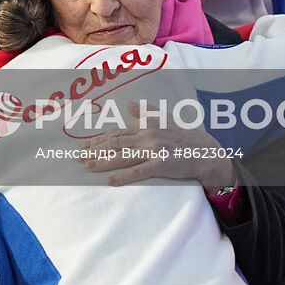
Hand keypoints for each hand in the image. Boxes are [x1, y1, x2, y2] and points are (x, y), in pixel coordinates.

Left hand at [82, 106, 235, 187]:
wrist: (206, 152)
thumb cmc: (185, 137)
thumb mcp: (165, 118)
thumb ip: (146, 112)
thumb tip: (129, 104)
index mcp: (145, 126)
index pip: (117, 132)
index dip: (99, 139)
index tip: (85, 145)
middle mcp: (146, 136)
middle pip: (115, 144)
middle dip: (95, 151)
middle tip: (79, 157)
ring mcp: (153, 150)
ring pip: (121, 156)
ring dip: (102, 162)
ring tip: (87, 167)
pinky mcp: (160, 164)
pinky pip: (138, 171)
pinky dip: (123, 176)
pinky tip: (110, 181)